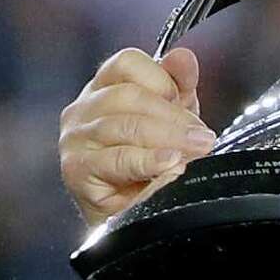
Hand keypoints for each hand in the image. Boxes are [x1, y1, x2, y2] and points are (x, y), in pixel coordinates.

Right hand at [59, 45, 215, 230]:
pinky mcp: (77, 171)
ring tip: (195, 151)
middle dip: (173, 117)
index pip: (127, 63)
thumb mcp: (170, 123)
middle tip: (204, 137)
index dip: (161, 79)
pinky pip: (117, 160)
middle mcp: (82, 110)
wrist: (129, 222)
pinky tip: (170, 164)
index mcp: (102, 90)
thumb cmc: (146, 170)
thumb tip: (185, 58)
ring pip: (124, 125)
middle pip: (128, 96)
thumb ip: (178, 89)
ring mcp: (76, 140)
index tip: (185, 103)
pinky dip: (148, 161)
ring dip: (168, 138)